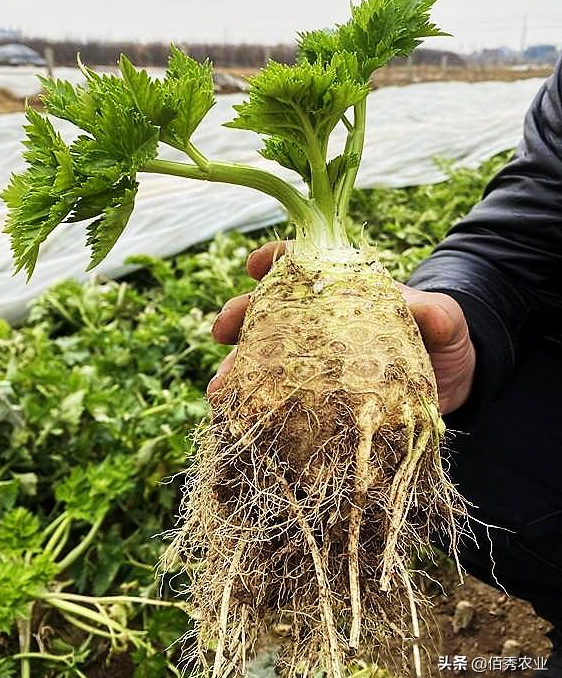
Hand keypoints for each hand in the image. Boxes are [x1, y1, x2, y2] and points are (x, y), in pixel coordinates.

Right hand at [208, 241, 475, 414]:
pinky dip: (258, 406)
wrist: (455, 382)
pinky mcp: (321, 396)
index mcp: (346, 292)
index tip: (255, 264)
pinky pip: (282, 398)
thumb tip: (421, 309)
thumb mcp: (447, 321)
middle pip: (271, 311)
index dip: (277, 260)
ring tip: (221, 389)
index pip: (305, 266)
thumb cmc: (447, 338)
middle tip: (223, 330)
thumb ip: (436, 312)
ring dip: (239, 369)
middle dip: (241, 315)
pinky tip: (239, 417)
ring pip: (267, 357)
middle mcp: (323, 323)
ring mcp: (318, 360)